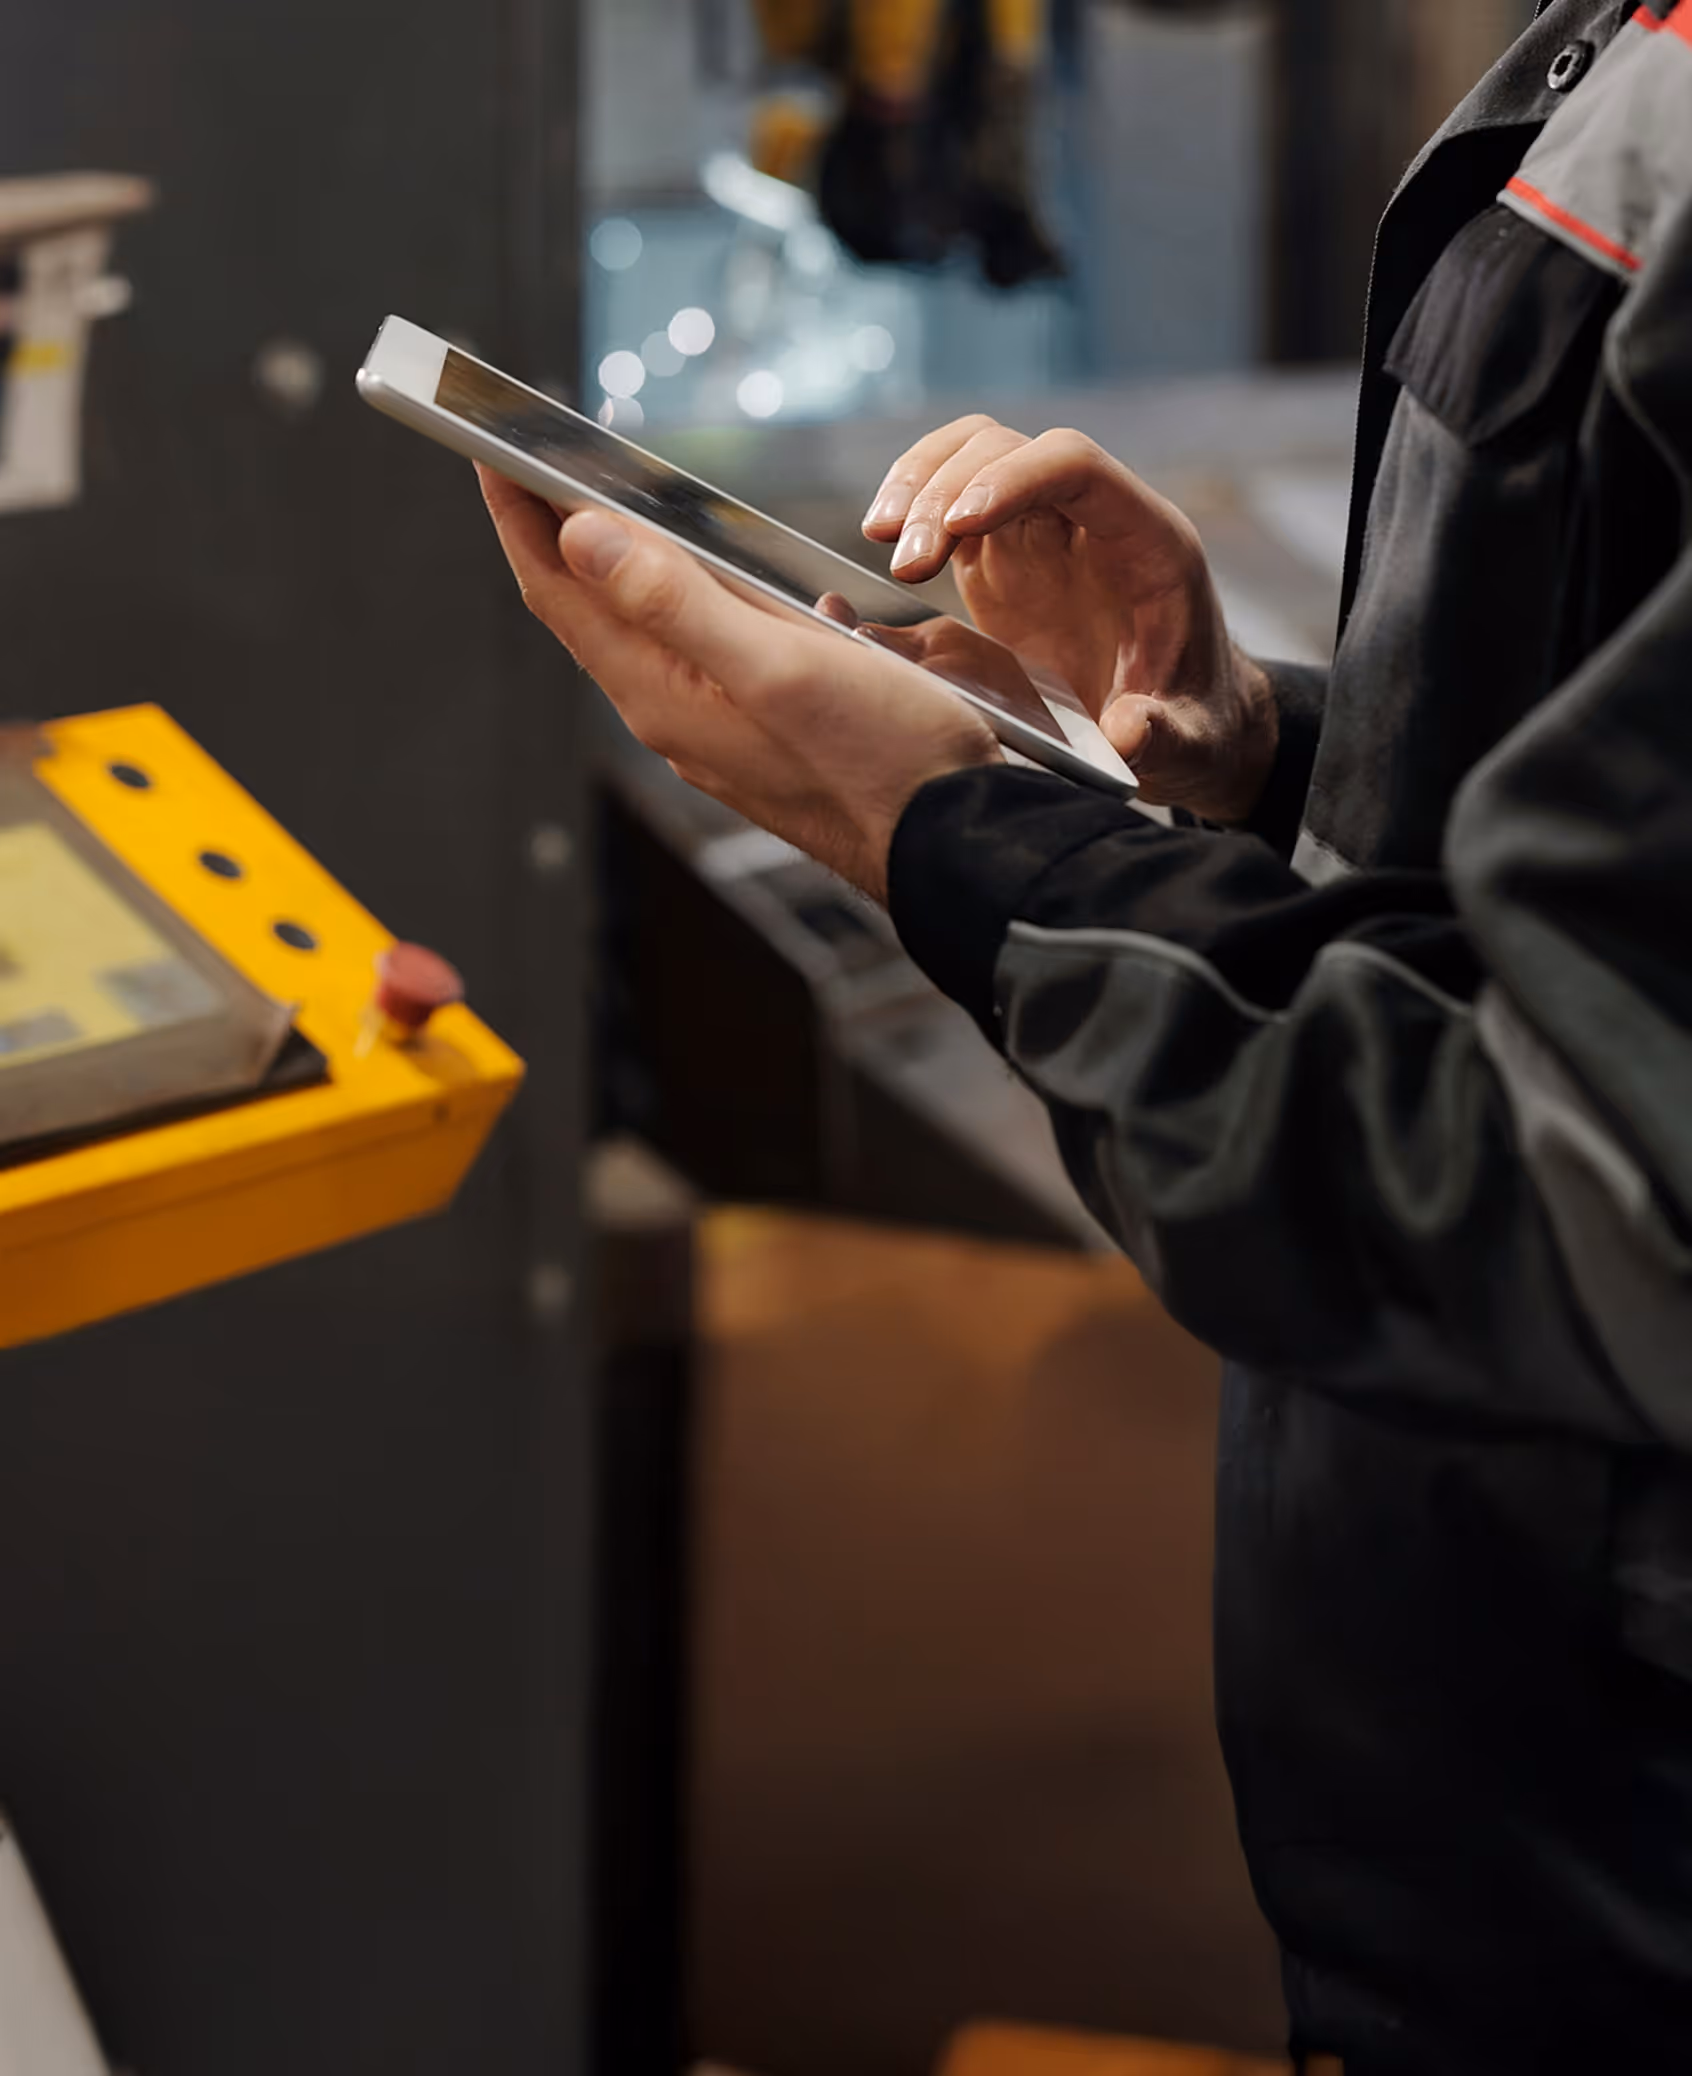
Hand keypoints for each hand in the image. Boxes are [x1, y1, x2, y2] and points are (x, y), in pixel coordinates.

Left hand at [478, 468, 999, 903]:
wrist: (957, 843)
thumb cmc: (882, 762)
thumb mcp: (778, 666)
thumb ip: (677, 602)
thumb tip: (584, 537)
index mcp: (665, 695)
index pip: (562, 593)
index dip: (520, 519)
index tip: (490, 451)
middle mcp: (678, 713)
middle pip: (593, 609)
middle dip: (557, 534)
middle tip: (534, 463)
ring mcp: (719, 724)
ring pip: (648, 629)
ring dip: (624, 564)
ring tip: (607, 506)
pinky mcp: (763, 727)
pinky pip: (707, 649)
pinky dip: (695, 596)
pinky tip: (724, 576)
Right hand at [863, 417, 1276, 822]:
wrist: (1181, 722)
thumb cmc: (1194, 722)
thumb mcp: (1190, 742)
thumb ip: (1163, 735)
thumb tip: (1128, 731)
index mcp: (1147, 543)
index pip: (1077, 465)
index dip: (1016, 478)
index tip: (958, 525)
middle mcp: (1093, 518)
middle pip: (1010, 449)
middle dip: (948, 492)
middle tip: (905, 567)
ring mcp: (1044, 530)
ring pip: (974, 453)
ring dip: (920, 483)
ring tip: (878, 538)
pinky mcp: (1004, 556)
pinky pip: (954, 497)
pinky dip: (914, 506)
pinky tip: (881, 542)